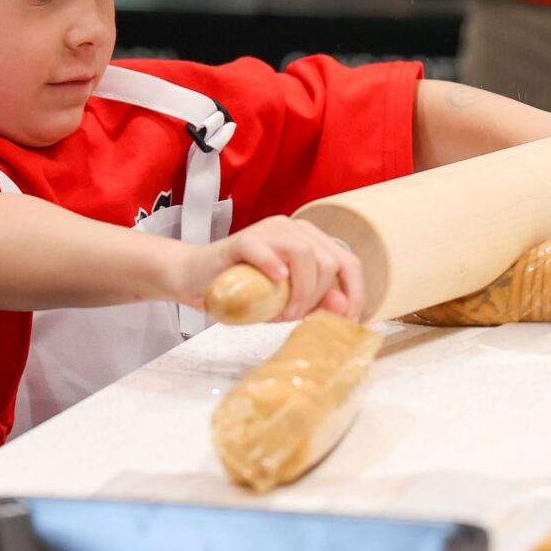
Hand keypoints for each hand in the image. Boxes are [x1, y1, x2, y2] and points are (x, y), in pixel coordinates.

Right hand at [180, 216, 366, 321]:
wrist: (197, 279)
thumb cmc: (244, 290)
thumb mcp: (287, 302)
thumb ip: (316, 303)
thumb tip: (344, 307)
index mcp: (310, 241)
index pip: (348, 262)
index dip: (354, 293)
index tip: (346, 321)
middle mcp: (293, 229)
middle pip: (328, 261)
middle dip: (317, 298)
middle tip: (294, 317)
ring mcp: (268, 230)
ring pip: (304, 253)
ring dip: (299, 291)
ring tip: (281, 311)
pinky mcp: (241, 240)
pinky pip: (263, 248)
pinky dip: (272, 266)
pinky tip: (274, 281)